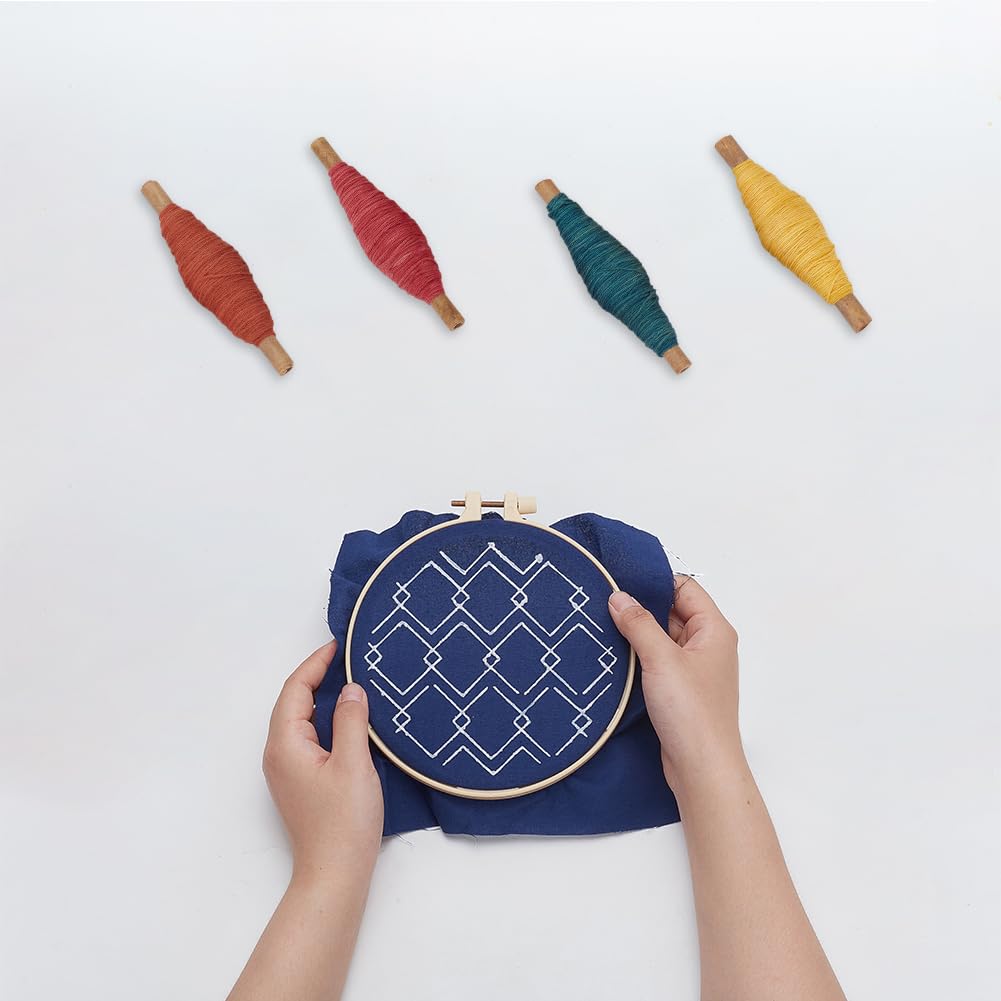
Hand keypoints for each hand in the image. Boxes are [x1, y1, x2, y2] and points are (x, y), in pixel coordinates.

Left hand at [263, 642, 383, 884]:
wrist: (334, 873)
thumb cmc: (343, 822)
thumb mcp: (354, 763)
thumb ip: (351, 720)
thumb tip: (351, 689)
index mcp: (285, 744)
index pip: (295, 690)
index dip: (315, 664)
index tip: (339, 645)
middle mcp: (278, 753)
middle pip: (293, 702)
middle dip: (317, 676)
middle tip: (348, 658)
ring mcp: (287, 769)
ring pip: (300, 719)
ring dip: (321, 697)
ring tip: (351, 680)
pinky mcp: (300, 781)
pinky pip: (308, 736)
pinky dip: (325, 718)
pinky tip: (348, 717)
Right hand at [608, 578, 743, 792]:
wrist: (701, 769)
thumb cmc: (693, 713)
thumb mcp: (662, 659)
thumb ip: (638, 623)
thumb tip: (618, 596)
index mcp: (714, 630)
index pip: (685, 588)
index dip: (655, 582)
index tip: (622, 578)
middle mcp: (707, 646)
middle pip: (672, 611)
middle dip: (641, 607)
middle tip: (605, 600)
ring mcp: (693, 669)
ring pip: (661, 638)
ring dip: (637, 634)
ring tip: (603, 624)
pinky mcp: (679, 690)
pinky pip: (657, 661)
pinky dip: (638, 656)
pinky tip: (613, 655)